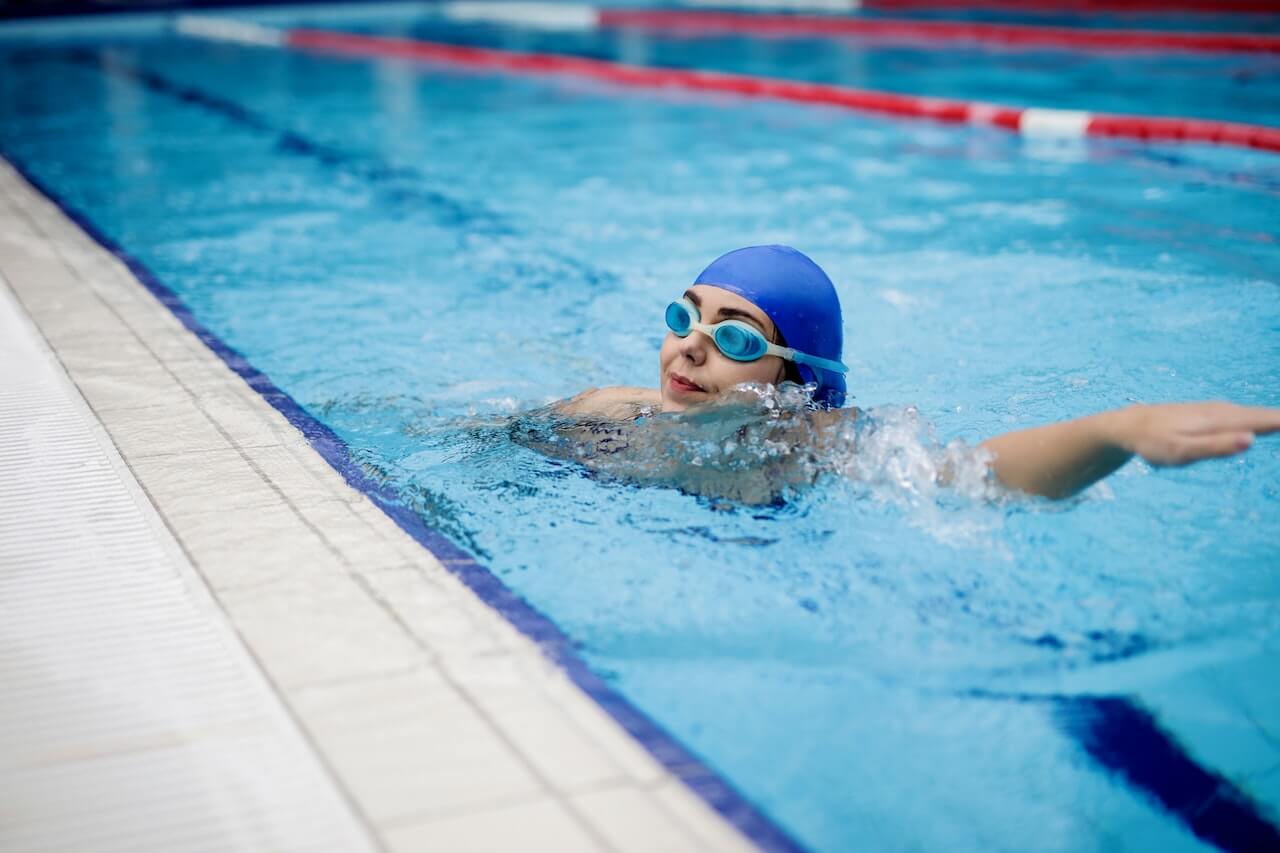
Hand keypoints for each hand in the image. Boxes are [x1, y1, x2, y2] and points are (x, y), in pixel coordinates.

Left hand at [1114, 402, 1279, 466]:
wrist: (1129, 426)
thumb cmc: (1154, 443)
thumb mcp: (1181, 451)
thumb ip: (1215, 447)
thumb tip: (1251, 439)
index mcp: (1223, 420)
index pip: (1268, 420)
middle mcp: (1226, 411)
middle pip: (1269, 416)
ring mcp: (1221, 411)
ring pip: (1261, 415)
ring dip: (1279, 419)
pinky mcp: (1217, 415)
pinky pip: (1250, 416)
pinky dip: (1269, 418)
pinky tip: (1275, 423)